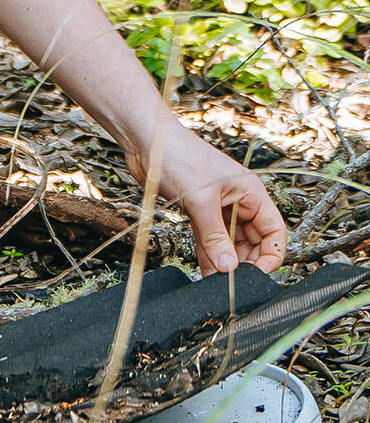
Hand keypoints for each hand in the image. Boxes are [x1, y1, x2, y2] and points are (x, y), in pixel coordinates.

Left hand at [125, 119, 286, 276]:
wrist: (147, 141)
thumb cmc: (178, 156)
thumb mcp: (201, 200)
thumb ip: (215, 236)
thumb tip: (228, 267)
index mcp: (251, 193)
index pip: (274, 231)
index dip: (270, 256)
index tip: (255, 275)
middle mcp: (239, 201)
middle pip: (254, 240)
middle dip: (246, 262)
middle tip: (231, 282)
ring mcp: (219, 207)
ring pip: (231, 242)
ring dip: (225, 261)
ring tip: (217, 281)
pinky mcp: (199, 211)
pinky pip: (210, 239)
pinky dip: (209, 254)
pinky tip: (205, 271)